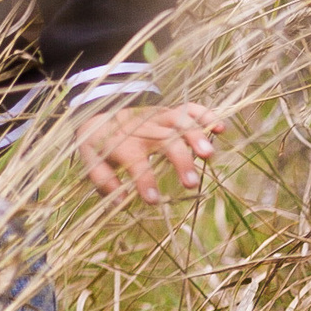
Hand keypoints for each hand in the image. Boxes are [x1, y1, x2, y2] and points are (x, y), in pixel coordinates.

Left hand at [75, 102, 225, 202]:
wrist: (100, 108)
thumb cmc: (100, 141)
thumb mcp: (90, 159)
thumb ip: (102, 180)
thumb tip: (121, 203)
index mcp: (120, 141)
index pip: (134, 160)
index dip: (144, 180)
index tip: (153, 200)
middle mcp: (142, 127)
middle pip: (164, 140)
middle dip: (179, 161)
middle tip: (191, 183)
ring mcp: (159, 117)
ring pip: (180, 122)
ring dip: (196, 136)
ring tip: (208, 155)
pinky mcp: (170, 111)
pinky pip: (191, 108)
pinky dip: (206, 116)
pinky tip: (220, 129)